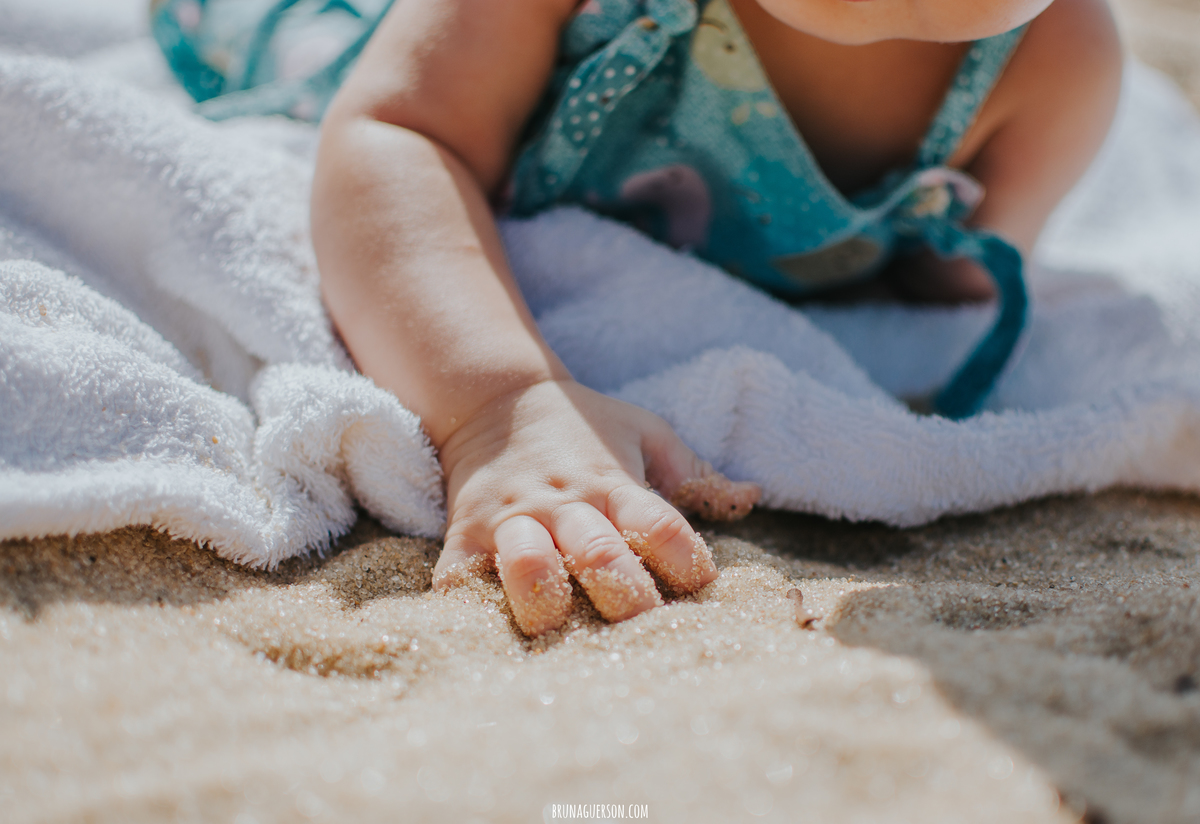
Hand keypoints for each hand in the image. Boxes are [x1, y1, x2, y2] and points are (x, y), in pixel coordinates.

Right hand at [432, 379, 760, 635]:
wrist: (494, 399)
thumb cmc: (582, 426)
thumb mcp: (643, 432)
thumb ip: (694, 472)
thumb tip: (749, 498)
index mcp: (615, 482)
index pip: (662, 526)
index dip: (688, 563)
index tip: (699, 588)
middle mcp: (567, 503)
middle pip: (602, 556)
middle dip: (626, 599)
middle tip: (645, 634)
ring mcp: (513, 520)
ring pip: (530, 568)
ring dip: (549, 602)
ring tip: (562, 632)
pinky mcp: (466, 534)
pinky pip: (461, 579)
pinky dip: (471, 608)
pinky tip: (489, 634)